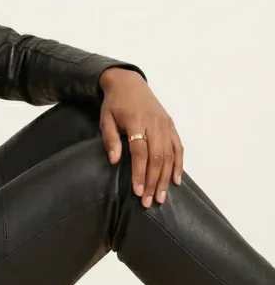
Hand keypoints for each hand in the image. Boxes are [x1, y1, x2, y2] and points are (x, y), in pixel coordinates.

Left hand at [98, 67, 183, 207]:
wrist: (129, 83)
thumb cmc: (114, 103)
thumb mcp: (105, 119)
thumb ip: (110, 139)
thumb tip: (115, 161)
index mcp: (137, 122)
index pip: (140, 152)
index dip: (140, 173)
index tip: (137, 191)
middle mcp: (155, 125)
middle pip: (157, 157)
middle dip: (153, 181)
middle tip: (149, 201)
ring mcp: (166, 125)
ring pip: (169, 156)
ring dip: (165, 178)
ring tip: (160, 197)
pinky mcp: (171, 126)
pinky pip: (178, 148)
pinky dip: (179, 165)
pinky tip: (175, 180)